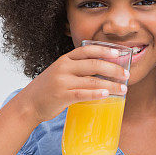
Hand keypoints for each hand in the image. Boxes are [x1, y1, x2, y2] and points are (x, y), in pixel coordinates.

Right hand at [14, 44, 128, 123]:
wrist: (28, 104)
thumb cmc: (48, 89)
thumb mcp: (60, 72)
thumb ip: (77, 69)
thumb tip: (104, 70)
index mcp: (65, 60)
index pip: (87, 50)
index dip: (105, 50)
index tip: (119, 53)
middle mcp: (64, 68)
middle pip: (94, 64)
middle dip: (114, 68)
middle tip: (127, 74)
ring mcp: (62, 82)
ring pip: (92, 80)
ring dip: (111, 84)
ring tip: (124, 89)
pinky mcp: (61, 96)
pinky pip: (82, 94)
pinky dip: (96, 93)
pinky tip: (107, 95)